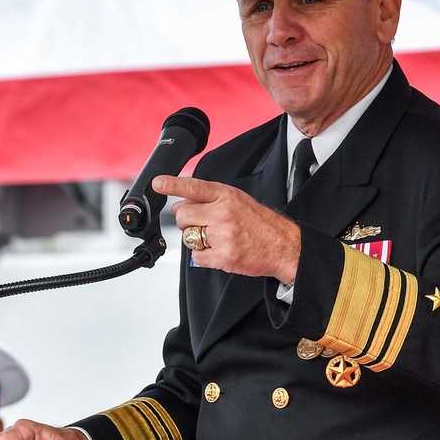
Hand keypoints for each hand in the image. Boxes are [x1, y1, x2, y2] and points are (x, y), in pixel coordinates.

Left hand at [152, 174, 300, 283]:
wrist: (283, 245)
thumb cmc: (259, 223)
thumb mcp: (237, 200)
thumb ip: (209, 199)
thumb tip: (180, 203)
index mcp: (226, 195)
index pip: (194, 187)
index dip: (172, 184)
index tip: (157, 183)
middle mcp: (223, 213)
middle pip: (183, 216)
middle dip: (186, 221)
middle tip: (201, 225)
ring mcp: (223, 235)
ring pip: (188, 237)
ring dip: (196, 240)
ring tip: (216, 239)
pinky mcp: (224, 256)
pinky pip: (196, 257)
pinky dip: (203, 256)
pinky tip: (218, 251)